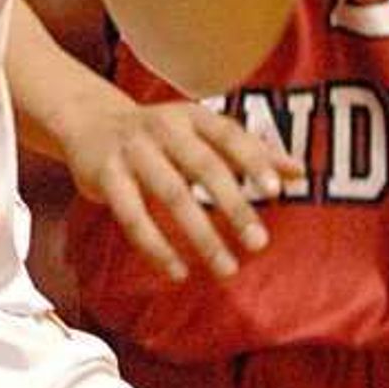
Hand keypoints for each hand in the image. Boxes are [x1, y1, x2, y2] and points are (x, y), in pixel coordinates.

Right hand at [64, 89, 302, 282]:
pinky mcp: (106, 177)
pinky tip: (177, 271)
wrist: (89, 120)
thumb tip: (300, 173)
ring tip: (227, 267)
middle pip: (203, 167)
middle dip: (233, 206)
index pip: (228, 135)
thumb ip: (250, 151)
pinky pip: (132, 216)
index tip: (275, 191)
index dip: (252, 160)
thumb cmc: (160, 133)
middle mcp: (163, 128)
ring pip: (171, 194)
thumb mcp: (202, 132)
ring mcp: (132, 151)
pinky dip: (156, 246)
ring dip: (201, 234)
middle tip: (259, 243)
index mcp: (192, 116)